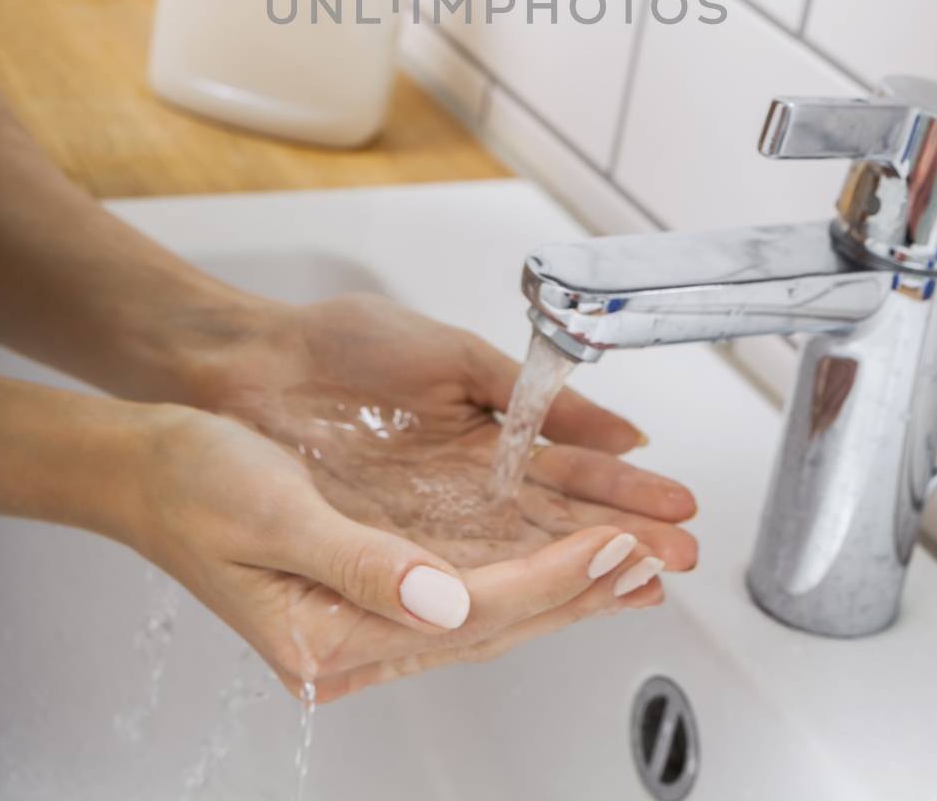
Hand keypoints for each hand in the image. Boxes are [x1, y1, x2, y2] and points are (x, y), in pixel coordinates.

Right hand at [131, 401, 669, 704]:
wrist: (146, 466)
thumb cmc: (195, 483)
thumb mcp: (276, 514)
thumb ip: (361, 566)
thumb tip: (446, 605)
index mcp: (328, 635)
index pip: (472, 613)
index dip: (553, 580)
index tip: (617, 547)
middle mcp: (351, 641)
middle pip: (492, 623)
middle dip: (579, 591)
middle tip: (655, 561)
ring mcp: (361, 619)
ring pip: (486, 610)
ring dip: (561, 586)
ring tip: (629, 567)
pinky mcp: (366, 588)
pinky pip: (462, 589)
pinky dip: (519, 574)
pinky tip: (554, 562)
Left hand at [185, 293, 697, 573]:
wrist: (255, 367)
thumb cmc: (344, 347)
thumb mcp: (455, 357)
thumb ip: (534, 397)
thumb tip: (617, 427)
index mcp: (489, 435)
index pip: (572, 472)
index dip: (625, 491)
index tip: (678, 507)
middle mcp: (468, 488)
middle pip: (557, 522)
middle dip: (622, 537)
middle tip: (682, 557)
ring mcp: (432, 520)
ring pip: (520, 551)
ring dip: (583, 564)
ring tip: (643, 577)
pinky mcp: (392, 545)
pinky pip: (462, 568)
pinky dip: (511, 580)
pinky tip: (559, 589)